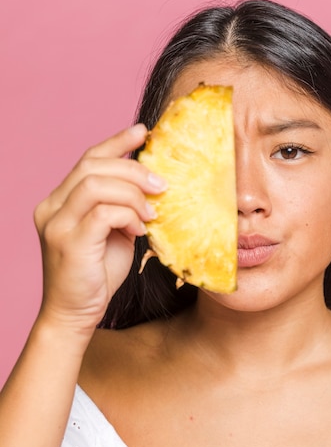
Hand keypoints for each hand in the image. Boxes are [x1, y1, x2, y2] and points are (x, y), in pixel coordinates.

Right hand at [33, 125, 165, 338]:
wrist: (74, 315)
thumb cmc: (96, 275)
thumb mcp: (113, 233)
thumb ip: (122, 207)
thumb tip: (152, 184)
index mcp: (60, 201)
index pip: (88, 159)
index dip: (116, 142)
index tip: (143, 131)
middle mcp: (52, 206)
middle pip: (93, 165)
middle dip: (133, 168)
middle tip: (162, 183)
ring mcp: (56, 223)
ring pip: (97, 183)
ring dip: (133, 193)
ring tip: (152, 212)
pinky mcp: (68, 241)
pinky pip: (103, 212)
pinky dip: (128, 215)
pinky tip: (140, 230)